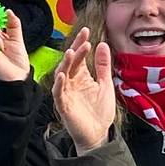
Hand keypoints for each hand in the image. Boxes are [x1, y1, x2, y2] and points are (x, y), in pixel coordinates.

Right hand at [52, 29, 120, 151]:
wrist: (98, 134)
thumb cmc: (99, 111)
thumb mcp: (105, 84)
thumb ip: (103, 65)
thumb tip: (102, 44)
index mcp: (81, 76)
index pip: (79, 56)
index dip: (81, 44)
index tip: (86, 31)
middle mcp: (72, 82)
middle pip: (71, 62)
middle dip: (76, 50)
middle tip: (83, 39)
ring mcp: (66, 93)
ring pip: (62, 75)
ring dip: (66, 63)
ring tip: (71, 52)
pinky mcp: (63, 105)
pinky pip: (59, 93)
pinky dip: (60, 84)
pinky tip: (63, 75)